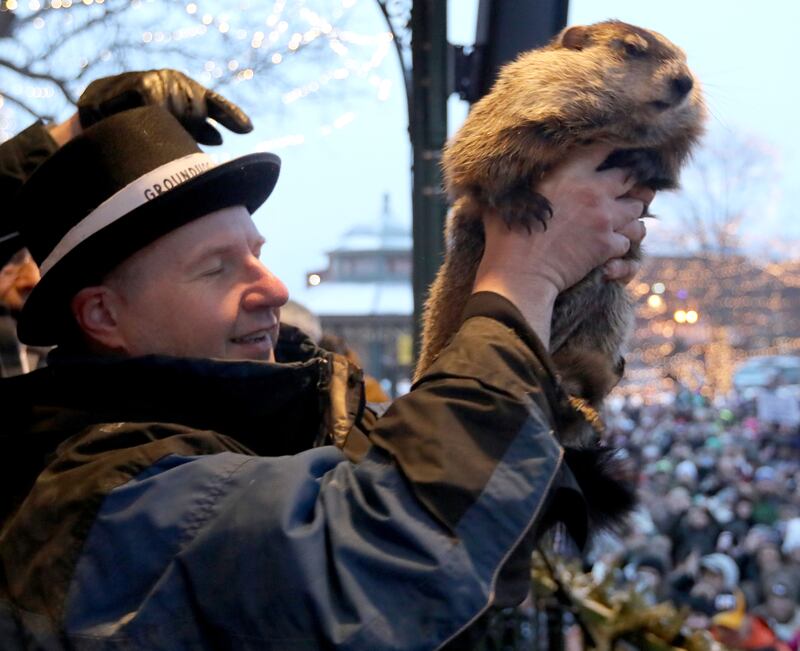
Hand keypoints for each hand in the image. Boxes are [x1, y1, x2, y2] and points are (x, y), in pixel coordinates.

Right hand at [78, 69, 252, 144]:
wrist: (94, 107)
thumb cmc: (135, 119)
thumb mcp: (167, 127)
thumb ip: (193, 131)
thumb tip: (219, 139)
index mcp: (184, 89)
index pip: (214, 103)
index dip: (231, 116)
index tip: (248, 130)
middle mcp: (172, 80)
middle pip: (196, 113)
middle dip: (186, 128)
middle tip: (163, 133)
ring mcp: (155, 80)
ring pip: (176, 113)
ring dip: (163, 125)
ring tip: (141, 125)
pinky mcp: (137, 85)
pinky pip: (153, 111)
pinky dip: (145, 120)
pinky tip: (130, 121)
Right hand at [473, 143, 649, 342]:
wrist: (519, 274)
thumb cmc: (506, 238)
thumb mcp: (507, 198)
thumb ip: (515, 183)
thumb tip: (500, 173)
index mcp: (569, 172)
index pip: (604, 147)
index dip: (613, 149)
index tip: (611, 156)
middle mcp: (593, 190)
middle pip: (631, 178)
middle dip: (630, 184)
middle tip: (623, 193)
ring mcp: (605, 218)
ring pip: (638, 210)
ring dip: (630, 216)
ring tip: (619, 222)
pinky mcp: (608, 245)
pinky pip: (629, 241)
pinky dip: (622, 245)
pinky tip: (609, 248)